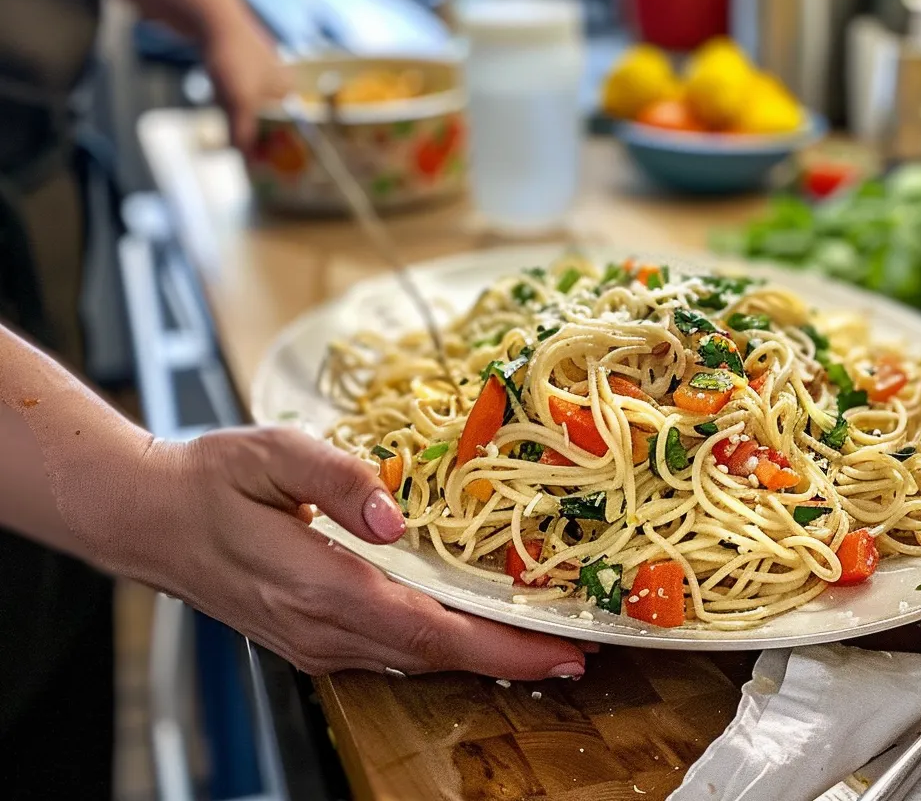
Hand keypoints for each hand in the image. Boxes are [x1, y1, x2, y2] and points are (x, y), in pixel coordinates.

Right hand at [115, 428, 589, 678]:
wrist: (149, 520)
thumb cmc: (211, 480)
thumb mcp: (271, 452)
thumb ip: (337, 477)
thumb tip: (396, 515)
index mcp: (321, 586)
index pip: (431, 630)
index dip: (502, 647)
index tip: (561, 651)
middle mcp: (323, 630)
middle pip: (436, 656)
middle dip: (511, 659)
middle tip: (577, 650)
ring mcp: (315, 643)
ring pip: (416, 661)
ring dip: (482, 657)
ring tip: (541, 643)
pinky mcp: (311, 640)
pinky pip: (391, 653)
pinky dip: (443, 648)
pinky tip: (473, 632)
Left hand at [203, 17, 290, 152]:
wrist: (210, 16)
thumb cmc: (232, 59)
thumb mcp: (239, 103)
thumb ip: (243, 134)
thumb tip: (246, 163)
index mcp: (289, 88)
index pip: (285, 128)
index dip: (271, 146)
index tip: (254, 160)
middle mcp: (280, 78)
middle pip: (266, 119)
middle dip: (248, 128)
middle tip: (232, 134)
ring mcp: (260, 67)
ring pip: (247, 104)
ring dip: (234, 110)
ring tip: (221, 94)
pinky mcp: (239, 59)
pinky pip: (234, 89)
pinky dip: (225, 94)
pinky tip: (215, 83)